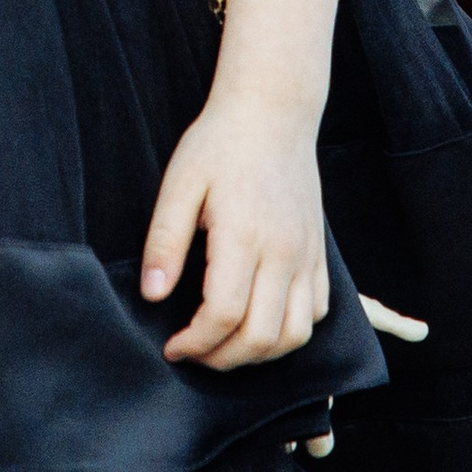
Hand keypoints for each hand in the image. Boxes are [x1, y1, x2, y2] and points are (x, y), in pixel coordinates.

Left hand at [144, 92, 330, 369]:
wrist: (272, 112)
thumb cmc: (219, 144)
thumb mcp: (180, 182)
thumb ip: (165, 241)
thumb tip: (152, 294)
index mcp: (243, 234)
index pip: (223, 313)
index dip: (195, 342)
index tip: (172, 346)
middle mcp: (283, 252)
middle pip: (261, 336)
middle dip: (223, 359)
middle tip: (194, 352)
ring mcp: (307, 255)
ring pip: (295, 335)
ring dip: (259, 355)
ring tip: (226, 346)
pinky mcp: (319, 254)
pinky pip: (316, 313)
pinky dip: (290, 333)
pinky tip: (261, 322)